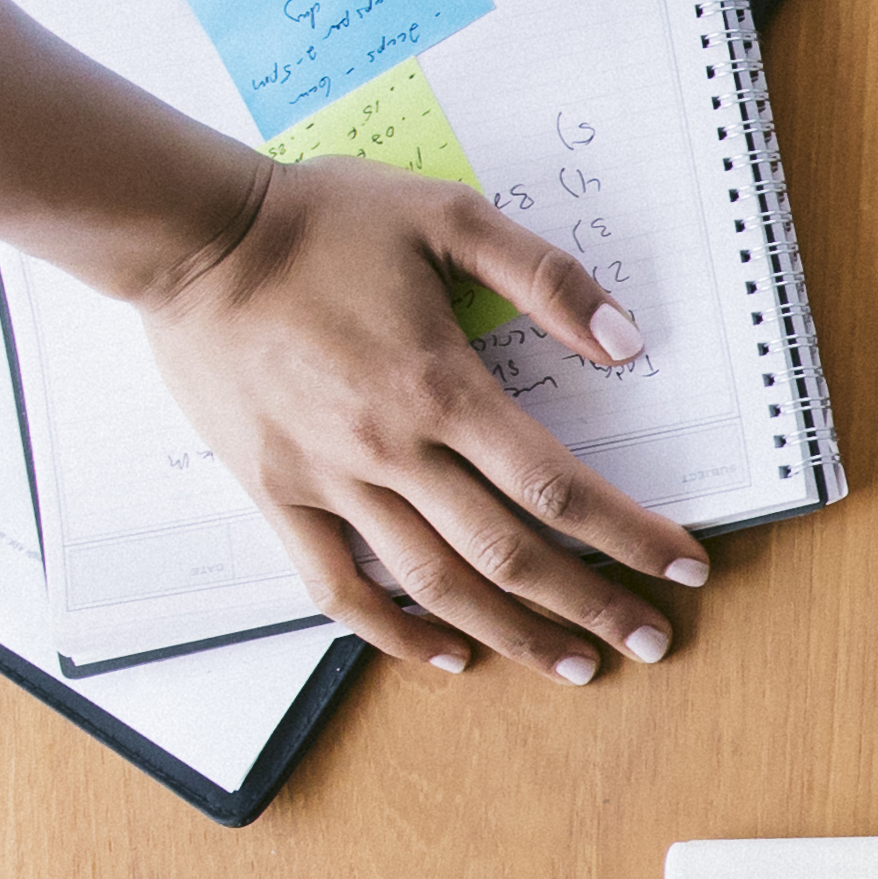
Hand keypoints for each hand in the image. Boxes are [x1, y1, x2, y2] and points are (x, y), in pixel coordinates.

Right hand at [133, 147, 703, 685]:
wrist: (193, 236)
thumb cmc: (319, 219)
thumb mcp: (449, 214)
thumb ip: (545, 278)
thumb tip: (627, 341)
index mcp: (442, 387)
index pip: (559, 487)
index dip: (631, 534)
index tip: (684, 563)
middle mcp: (391, 450)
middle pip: (512, 554)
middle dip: (592, 605)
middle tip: (650, 640)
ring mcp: (330, 481)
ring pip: (437, 585)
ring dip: (513, 634)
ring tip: (572, 664)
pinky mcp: (278, 494)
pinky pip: (338, 587)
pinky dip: (396, 633)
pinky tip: (448, 655)